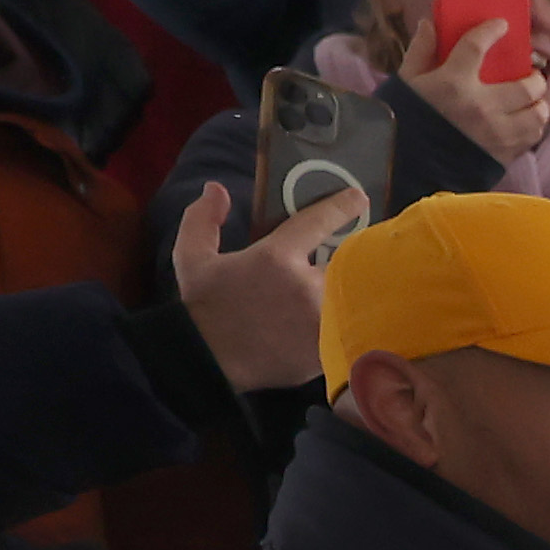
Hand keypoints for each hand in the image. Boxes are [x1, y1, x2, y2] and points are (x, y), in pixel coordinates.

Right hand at [165, 176, 350, 391]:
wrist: (209, 361)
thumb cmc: (202, 307)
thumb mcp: (191, 257)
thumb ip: (203, 218)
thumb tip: (217, 188)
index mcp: (276, 258)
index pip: (318, 222)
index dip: (341, 207)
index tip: (359, 198)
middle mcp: (306, 287)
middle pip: (343, 262)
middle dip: (345, 258)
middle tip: (349, 257)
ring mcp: (322, 320)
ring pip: (349, 295)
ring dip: (348, 290)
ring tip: (348, 289)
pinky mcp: (330, 349)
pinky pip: (347, 328)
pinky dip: (346, 321)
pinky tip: (345, 320)